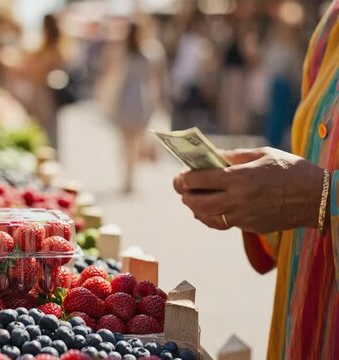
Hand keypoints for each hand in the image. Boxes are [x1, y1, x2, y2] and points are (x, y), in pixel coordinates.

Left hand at [173, 147, 323, 232]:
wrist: (319, 198)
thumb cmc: (292, 170)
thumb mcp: (263, 154)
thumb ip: (234, 155)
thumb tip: (211, 155)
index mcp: (240, 178)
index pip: (200, 180)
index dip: (184, 178)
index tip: (179, 175)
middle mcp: (239, 199)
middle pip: (198, 202)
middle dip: (184, 194)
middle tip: (181, 188)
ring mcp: (243, 216)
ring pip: (207, 217)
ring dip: (195, 208)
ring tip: (191, 199)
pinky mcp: (250, 227)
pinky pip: (222, 224)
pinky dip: (210, 218)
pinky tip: (207, 212)